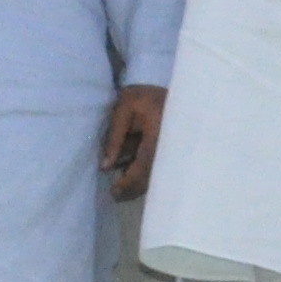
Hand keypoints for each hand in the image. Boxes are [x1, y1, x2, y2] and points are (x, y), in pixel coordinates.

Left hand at [102, 85, 167, 199]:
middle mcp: (170, 145)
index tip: (114, 192)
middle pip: (153, 176)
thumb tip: (106, 166)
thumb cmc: (142, 95)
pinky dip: (146, 174)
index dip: (129, 182)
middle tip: (116, 196)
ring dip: (140, 184)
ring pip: (158, 174)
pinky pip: (160, 166)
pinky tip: (132, 175)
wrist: (168, 84)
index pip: (144, 165)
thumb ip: (114, 137)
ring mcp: (175, 148)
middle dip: (134, 189)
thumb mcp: (124, 108)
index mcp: (159, 134)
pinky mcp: (174, 149)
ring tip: (121, 190)